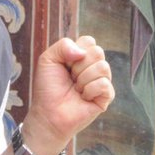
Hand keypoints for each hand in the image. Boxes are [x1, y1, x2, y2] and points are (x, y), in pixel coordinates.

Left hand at [22, 35, 114, 154]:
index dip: (74, 51)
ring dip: (83, 78)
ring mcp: (101, 81)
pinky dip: (89, 90)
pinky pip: (104, 84)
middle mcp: (94, 67)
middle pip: (98, 52)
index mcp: (82, 56)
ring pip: (103, 67)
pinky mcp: (106, 96)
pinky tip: (83, 97)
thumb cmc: (47, 88)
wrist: (48, 114)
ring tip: (76, 89)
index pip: (89, 41)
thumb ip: (63, 45)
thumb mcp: (48, 59)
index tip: (65, 65)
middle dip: (78, 66)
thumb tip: (82, 52)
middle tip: (70, 78)